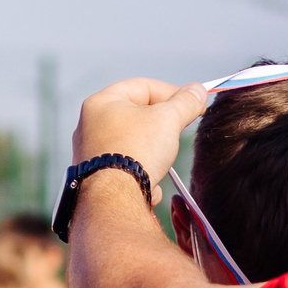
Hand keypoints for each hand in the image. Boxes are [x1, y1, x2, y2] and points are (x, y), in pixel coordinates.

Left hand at [70, 77, 207, 184]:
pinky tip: (148, 185)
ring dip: (154, 154)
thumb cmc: (134, 153)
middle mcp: (90, 126)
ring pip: (134, 145)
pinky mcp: (97, 178)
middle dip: (162, 126)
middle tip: (178, 131)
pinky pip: (126, 169)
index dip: (172, 92)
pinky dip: (141, 176)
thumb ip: (185, 103)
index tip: (192, 103)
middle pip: (137, 116)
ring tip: (161, 163)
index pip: (143, 87)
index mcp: (102, 103)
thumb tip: (197, 91)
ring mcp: (91, 153)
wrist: (114, 200)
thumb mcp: (168, 120)